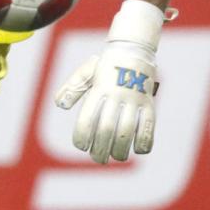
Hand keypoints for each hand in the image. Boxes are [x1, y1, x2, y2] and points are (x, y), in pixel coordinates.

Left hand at [53, 0, 166, 163]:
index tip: (82, 147)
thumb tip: (61, 105)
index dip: (83, 137)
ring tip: (116, 157)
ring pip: (127, 131)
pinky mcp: (149, 102)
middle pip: (106, 129)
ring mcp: (134, 99)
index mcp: (98, 89)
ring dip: (121, 150)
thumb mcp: (86, 73)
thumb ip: (72, 88)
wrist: (133, 49)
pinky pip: (149, 126)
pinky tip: (138, 150)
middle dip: (100, 149)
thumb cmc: (105, 66)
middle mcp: (116, 95)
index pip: (87, 119)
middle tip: (98, 159)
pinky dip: (145, 142)